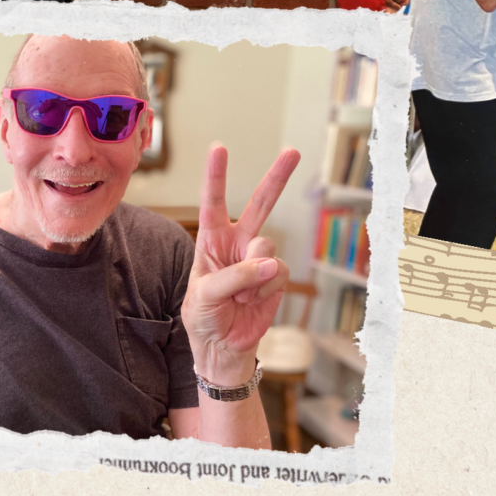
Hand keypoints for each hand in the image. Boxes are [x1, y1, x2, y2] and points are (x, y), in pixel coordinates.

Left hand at [183, 145, 301, 389]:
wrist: (222, 347)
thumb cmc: (204, 317)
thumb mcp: (204, 296)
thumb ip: (233, 277)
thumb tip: (269, 265)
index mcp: (211, 239)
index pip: (213, 202)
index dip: (216, 176)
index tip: (219, 148)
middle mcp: (237, 242)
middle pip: (260, 204)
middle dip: (277, 178)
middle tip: (292, 151)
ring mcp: (259, 259)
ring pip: (267, 246)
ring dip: (253, 272)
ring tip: (239, 294)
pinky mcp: (276, 278)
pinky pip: (279, 272)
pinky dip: (266, 287)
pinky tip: (253, 300)